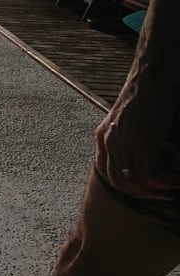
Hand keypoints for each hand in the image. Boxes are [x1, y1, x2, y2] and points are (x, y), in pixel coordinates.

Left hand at [95, 75, 178, 199]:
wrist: (150, 80)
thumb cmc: (144, 96)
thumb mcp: (127, 119)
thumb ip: (127, 137)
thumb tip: (142, 156)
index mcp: (103, 135)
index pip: (104, 169)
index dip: (120, 183)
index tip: (138, 189)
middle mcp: (109, 142)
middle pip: (115, 180)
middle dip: (136, 193)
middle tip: (156, 196)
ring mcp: (124, 144)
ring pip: (131, 181)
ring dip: (150, 192)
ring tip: (167, 192)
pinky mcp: (142, 144)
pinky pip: (149, 174)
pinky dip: (161, 183)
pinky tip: (174, 182)